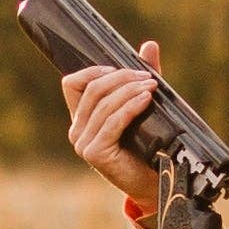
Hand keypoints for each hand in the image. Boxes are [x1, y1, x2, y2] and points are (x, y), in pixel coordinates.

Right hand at [60, 41, 164, 188]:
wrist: (155, 182)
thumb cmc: (148, 146)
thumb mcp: (144, 106)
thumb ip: (142, 78)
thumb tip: (149, 46)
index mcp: (81, 118)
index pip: (72, 83)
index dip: (93, 71)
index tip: (119, 68)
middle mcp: (76, 130)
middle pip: (92, 89)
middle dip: (121, 78)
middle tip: (147, 77)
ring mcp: (83, 143)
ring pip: (103, 105)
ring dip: (129, 91)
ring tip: (151, 86)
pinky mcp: (95, 154)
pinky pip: (111, 122)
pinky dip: (129, 108)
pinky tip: (145, 100)